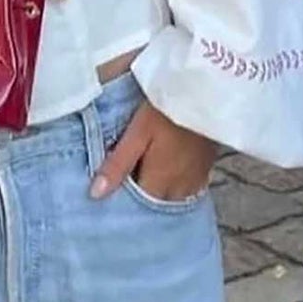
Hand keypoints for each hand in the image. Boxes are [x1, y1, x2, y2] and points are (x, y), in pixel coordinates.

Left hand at [90, 101, 218, 204]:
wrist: (207, 92)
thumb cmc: (167, 110)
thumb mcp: (138, 134)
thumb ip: (118, 165)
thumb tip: (95, 195)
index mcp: (159, 184)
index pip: (136, 209)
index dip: (122, 203)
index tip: (108, 195)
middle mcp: (179, 189)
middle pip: (154, 204)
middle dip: (140, 199)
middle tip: (123, 183)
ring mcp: (196, 180)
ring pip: (171, 197)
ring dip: (157, 191)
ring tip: (142, 176)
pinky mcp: (206, 168)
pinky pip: (187, 187)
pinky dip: (174, 183)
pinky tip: (165, 170)